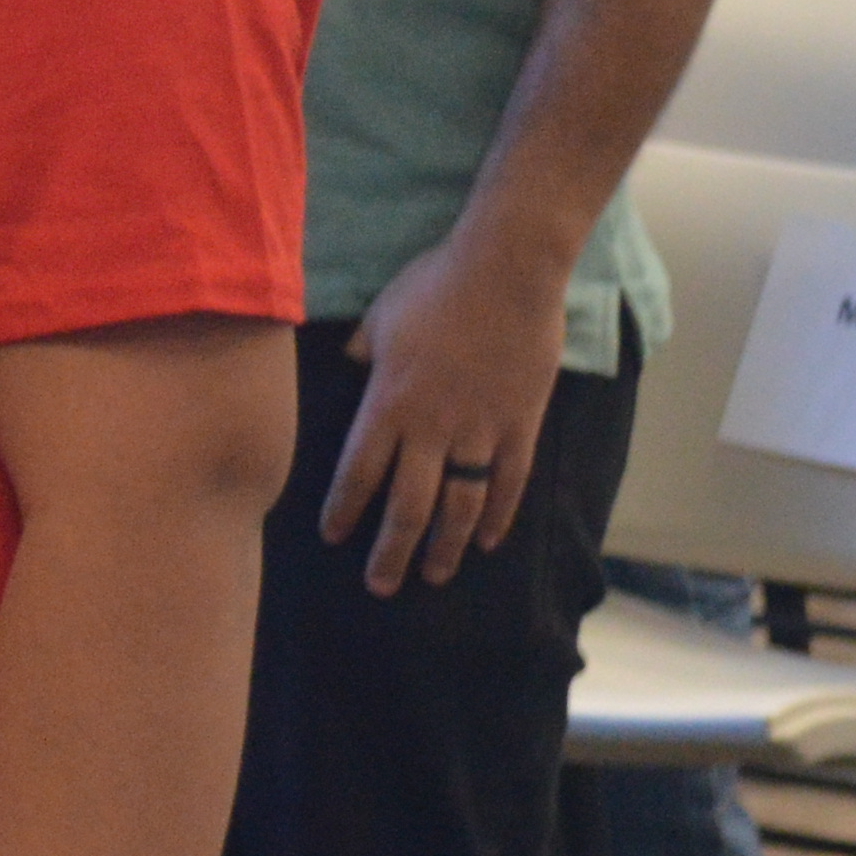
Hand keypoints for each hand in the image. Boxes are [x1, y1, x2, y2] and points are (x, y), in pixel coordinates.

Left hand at [322, 230, 571, 593]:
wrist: (507, 270)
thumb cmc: (434, 285)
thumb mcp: (378, 317)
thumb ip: (362, 353)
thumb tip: (348, 367)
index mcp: (388, 402)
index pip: (358, 472)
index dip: (345, 508)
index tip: (333, 537)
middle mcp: (431, 426)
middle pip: (407, 505)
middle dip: (391, 550)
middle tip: (381, 585)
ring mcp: (480, 428)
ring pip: (458, 505)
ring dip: (444, 545)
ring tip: (433, 575)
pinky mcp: (521, 424)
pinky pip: (509, 482)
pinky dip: (498, 516)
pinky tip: (486, 542)